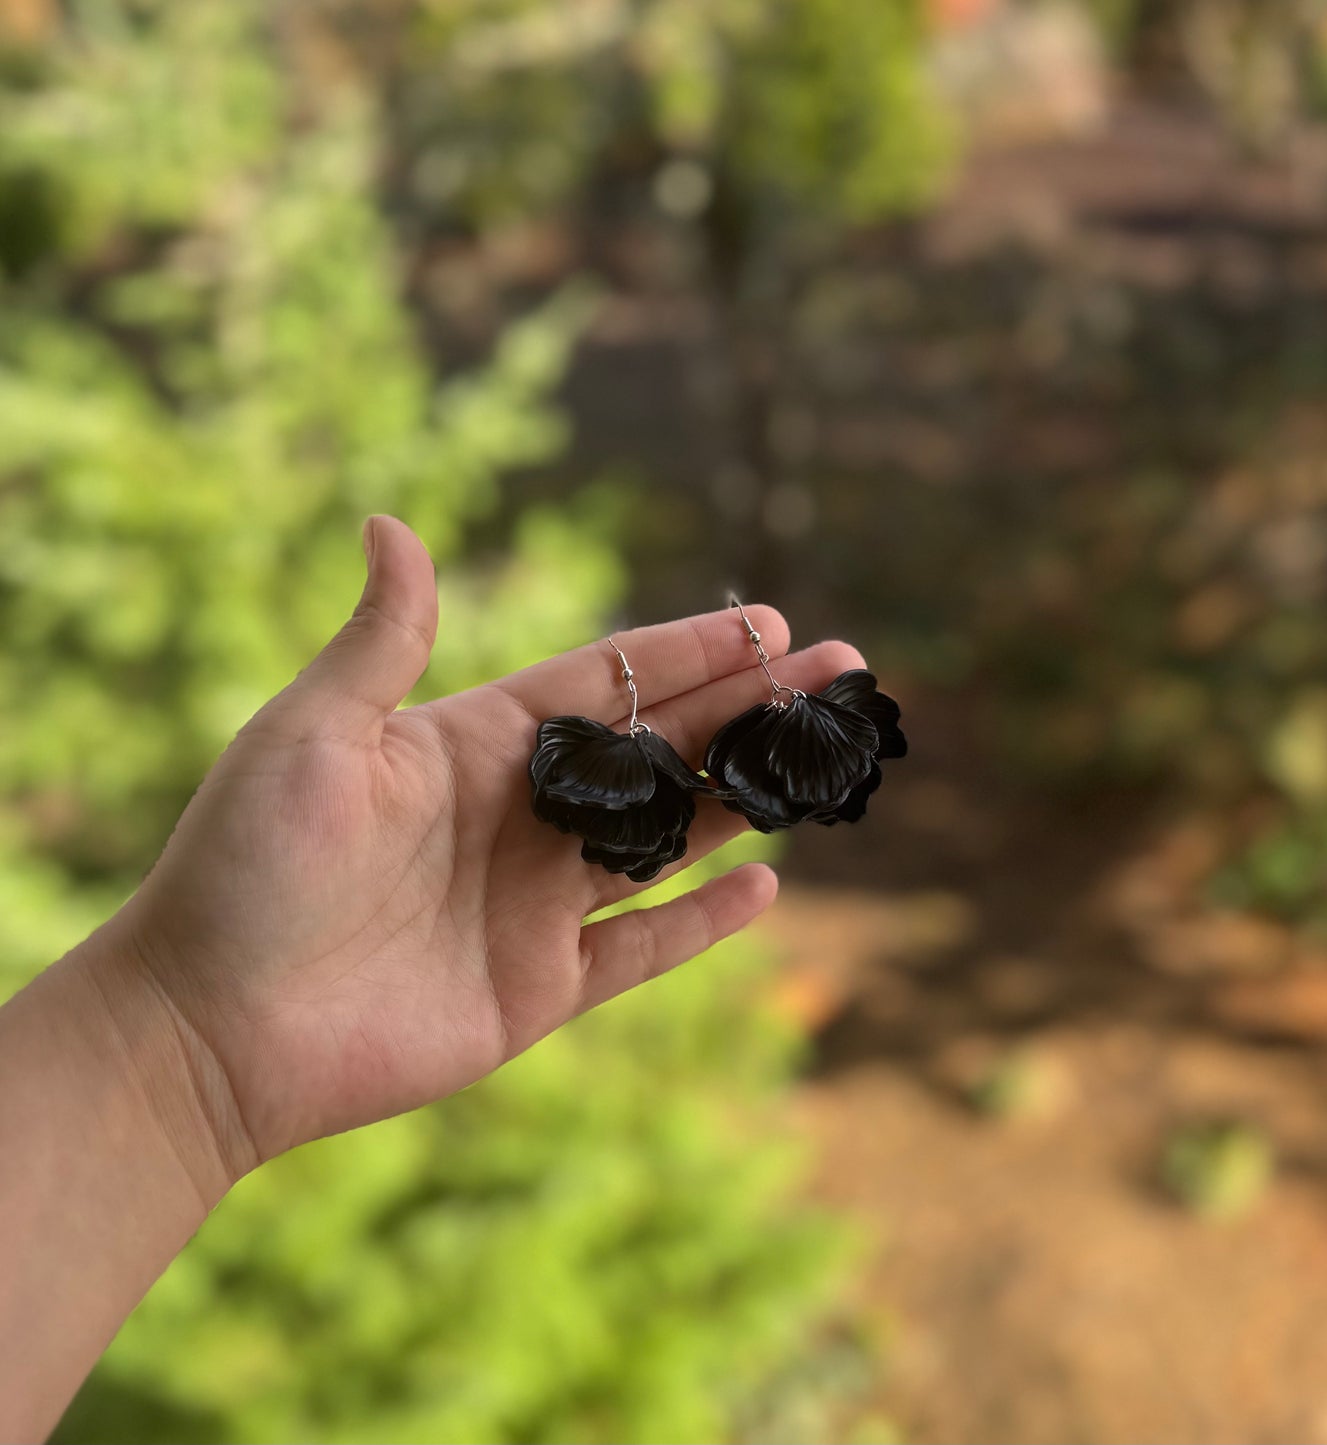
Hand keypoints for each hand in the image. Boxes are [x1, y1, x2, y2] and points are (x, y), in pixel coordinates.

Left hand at [84, 517, 863, 1195]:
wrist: (206, 1027)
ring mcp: (535, 904)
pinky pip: (641, 949)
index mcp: (476, 745)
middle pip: (663, 750)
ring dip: (750, 797)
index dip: (689, 652)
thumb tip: (392, 523)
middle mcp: (520, 817)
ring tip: (828, 758)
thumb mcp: (308, 736)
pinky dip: (702, 923)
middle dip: (753, 708)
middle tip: (842, 671)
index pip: (608, 683)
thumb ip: (379, 642)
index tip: (767, 624)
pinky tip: (769, 886)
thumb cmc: (243, 869)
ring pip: (670, 838)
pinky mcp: (538, 989)